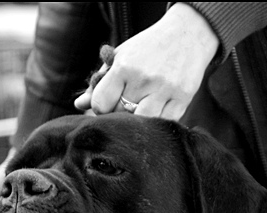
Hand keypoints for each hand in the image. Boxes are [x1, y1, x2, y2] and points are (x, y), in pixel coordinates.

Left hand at [74, 3, 218, 119]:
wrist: (187, 35)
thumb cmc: (147, 49)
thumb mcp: (120, 57)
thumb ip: (99, 81)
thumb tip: (79, 105)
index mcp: (124, 67)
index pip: (101, 103)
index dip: (100, 107)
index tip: (106, 103)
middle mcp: (144, 79)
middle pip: (120, 115)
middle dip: (118, 113)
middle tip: (123, 105)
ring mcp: (165, 91)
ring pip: (141, 122)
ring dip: (136, 121)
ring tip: (137, 110)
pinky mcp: (182, 99)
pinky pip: (163, 122)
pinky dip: (156, 120)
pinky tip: (155, 109)